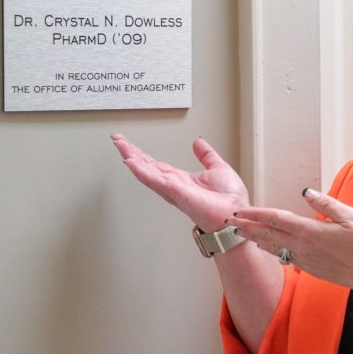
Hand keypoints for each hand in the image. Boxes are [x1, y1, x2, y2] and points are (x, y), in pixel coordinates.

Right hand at [111, 133, 248, 230]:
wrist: (235, 213)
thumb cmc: (230, 200)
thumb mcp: (218, 168)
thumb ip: (206, 155)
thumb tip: (198, 142)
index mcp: (182, 180)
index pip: (157, 165)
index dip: (143, 155)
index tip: (131, 145)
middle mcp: (174, 185)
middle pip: (147, 167)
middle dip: (131, 153)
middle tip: (117, 140)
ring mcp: (173, 189)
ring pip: (147, 171)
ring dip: (132, 158)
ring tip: (119, 145)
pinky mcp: (175, 191)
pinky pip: (155, 180)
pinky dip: (142, 171)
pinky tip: (130, 162)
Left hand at [226, 189, 352, 289]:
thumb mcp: (350, 216)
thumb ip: (326, 204)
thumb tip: (307, 192)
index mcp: (310, 231)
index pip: (276, 219)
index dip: (256, 214)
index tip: (240, 211)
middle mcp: (303, 248)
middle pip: (269, 235)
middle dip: (248, 228)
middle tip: (231, 223)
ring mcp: (307, 261)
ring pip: (276, 249)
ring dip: (259, 240)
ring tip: (246, 235)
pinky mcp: (313, 270)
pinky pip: (288, 258)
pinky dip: (275, 251)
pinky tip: (273, 249)